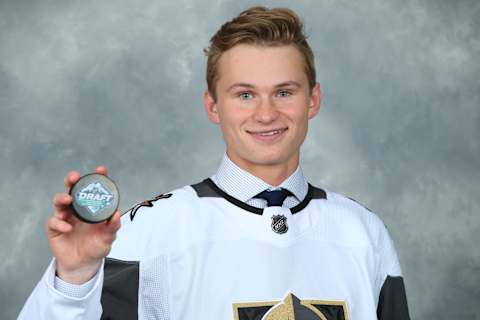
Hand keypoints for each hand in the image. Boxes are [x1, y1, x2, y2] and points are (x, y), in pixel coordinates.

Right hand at [46, 166, 120, 283]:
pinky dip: (60, 223)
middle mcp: (77, 209)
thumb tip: (116, 214)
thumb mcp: (108, 238)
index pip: (94, 189)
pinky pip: (54, 221)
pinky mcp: (55, 228)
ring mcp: (65, 217)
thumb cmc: (96, 247)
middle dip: (72, 180)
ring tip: (68, 200)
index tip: (101, 169)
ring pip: (59, 201)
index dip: (97, 177)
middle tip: (74, 177)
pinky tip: (68, 228)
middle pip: (72, 189)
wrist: (83, 265)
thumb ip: (113, 227)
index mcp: (92, 207)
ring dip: (62, 198)